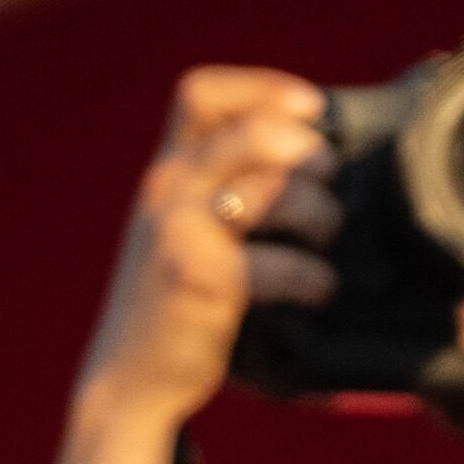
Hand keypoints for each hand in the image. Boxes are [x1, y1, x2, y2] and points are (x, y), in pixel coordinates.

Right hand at [78, 67, 340, 429]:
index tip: (312, 110)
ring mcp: (178, 231)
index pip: (200, 94)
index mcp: (170, 168)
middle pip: (252, 133)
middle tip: (328, 188)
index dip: (263, 88)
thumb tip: (329, 154)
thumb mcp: (194, 224)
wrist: (133, 374)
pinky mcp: (197, 278)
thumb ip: (233, 183)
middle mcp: (167, 188)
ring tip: (325, 244)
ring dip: (321, 216)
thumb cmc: (185, 295)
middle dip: (310, 156)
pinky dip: (312, 277)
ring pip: (273, 193)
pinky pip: (277, 263)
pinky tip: (318, 290)